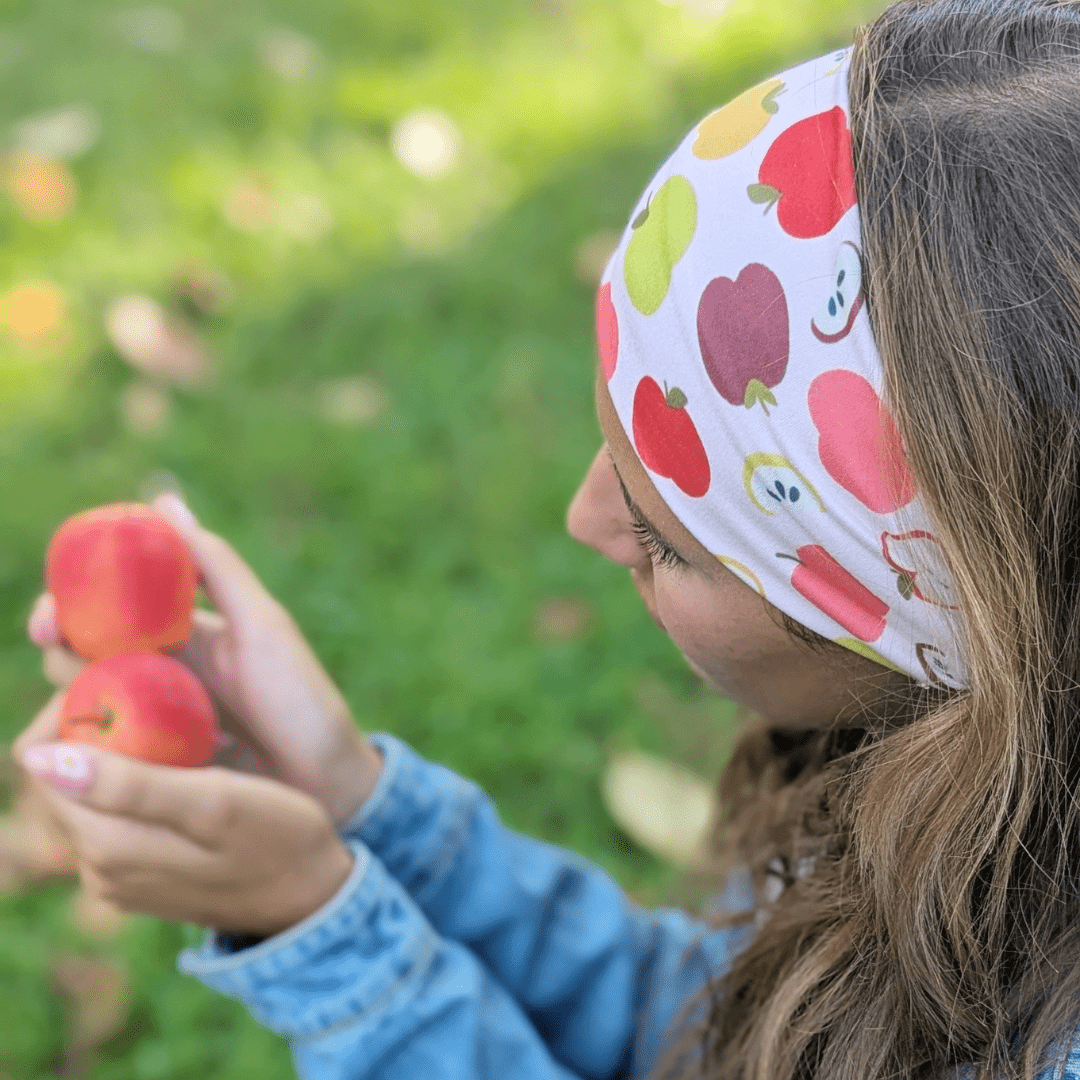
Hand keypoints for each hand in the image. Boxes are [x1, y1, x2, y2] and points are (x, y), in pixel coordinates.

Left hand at [12, 689, 355, 936]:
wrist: (317, 895)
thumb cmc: (278, 838)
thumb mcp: (213, 803)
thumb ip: (131, 786)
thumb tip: (40, 760)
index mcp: (105, 845)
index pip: (41, 756)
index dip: (74, 708)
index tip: (129, 684)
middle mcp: (97, 866)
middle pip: (61, 772)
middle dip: (99, 727)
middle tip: (160, 697)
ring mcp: (118, 875)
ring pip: (90, 789)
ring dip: (123, 750)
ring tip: (181, 726)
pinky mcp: (143, 873)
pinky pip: (118, 811)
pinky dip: (141, 776)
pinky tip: (189, 762)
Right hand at [26, 493, 383, 828]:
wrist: (328, 786)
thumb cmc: (301, 699)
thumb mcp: (262, 625)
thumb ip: (217, 567)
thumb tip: (163, 501)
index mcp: (181, 632)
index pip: (106, 606)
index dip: (68, 604)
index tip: (50, 616)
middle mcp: (159, 672)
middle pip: (82, 651)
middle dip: (62, 649)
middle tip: (68, 660)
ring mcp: (153, 722)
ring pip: (83, 700)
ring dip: (70, 697)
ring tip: (91, 706)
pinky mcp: (151, 771)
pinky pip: (101, 754)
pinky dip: (84, 749)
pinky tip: (84, 755)